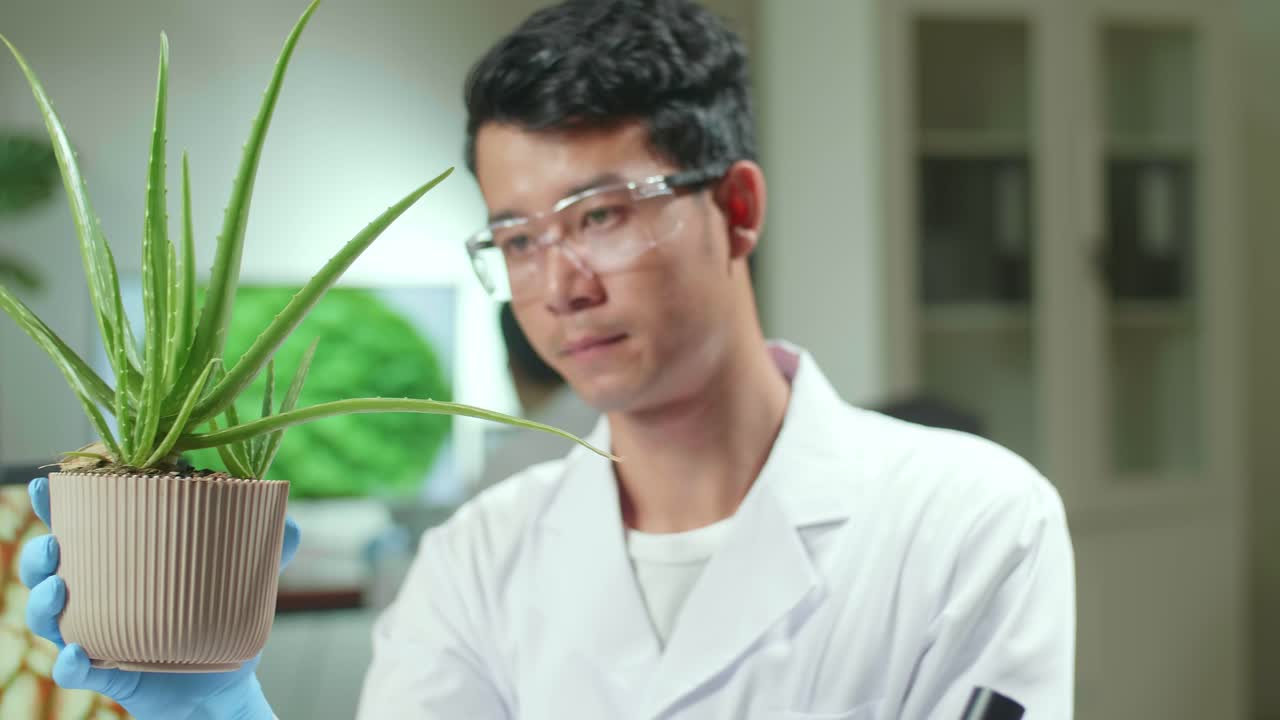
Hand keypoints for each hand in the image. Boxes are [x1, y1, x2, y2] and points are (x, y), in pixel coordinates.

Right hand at [21, 477, 299, 719]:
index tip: (44, 486)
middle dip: (40, 555)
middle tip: (53, 545)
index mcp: (123, 563)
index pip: (81, 530)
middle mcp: (98, 597)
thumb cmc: (223, 618)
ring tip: (58, 591)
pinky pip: (75, 670)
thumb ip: (268, 548)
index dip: (55, 507)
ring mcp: (97, 635)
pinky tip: (77, 653)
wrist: (223, 683)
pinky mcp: (106, 674)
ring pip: (49, 619)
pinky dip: (70, 663)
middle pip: (50, 571)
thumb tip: (289, 522)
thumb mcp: (246, 580)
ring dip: (42, 604)